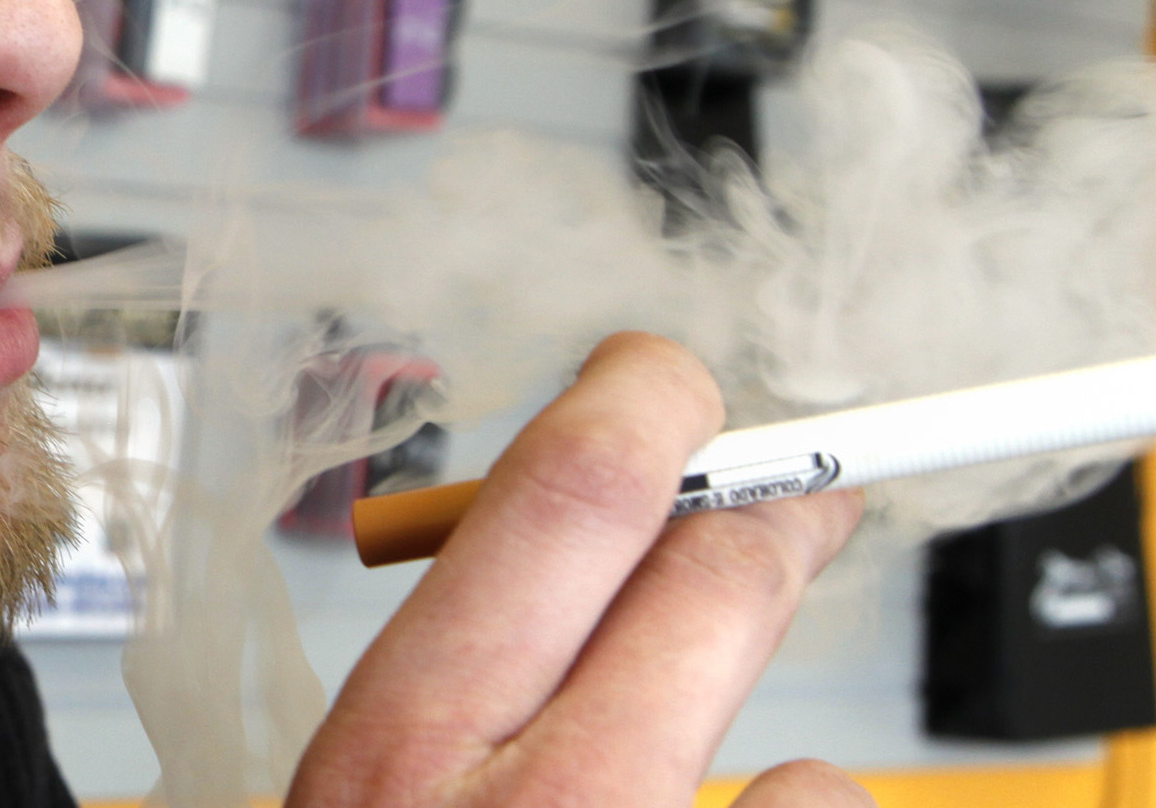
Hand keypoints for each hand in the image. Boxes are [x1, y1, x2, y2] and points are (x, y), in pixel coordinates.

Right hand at [289, 333, 868, 806]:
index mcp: (399, 753)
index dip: (649, 406)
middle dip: (778, 515)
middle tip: (807, 502)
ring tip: (728, 777)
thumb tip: (515, 546)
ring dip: (787, 753)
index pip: (568, 499)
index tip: (672, 389)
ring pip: (813, 764)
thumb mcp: (341, 801)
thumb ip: (422, 699)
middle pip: (719, 580)